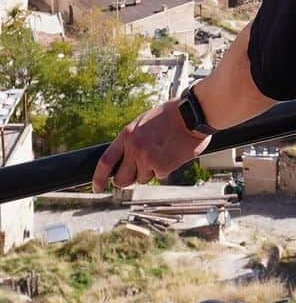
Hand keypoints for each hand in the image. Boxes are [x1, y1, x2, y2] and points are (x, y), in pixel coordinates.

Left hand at [92, 100, 209, 192]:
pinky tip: (171, 154)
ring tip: (161, 153)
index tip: (97, 188)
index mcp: (127, 136)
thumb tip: (124, 158)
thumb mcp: (143, 122)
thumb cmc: (170, 115)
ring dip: (150, 171)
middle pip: (121, 179)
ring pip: (142, 178)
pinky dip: (165, 168)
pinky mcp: (163, 166)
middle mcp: (135, 149)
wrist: (192, 114)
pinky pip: (159, 175)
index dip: (98, 178)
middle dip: (127, 180)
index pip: (105, 161)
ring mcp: (148, 159)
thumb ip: (132, 140)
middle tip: (135, 173)